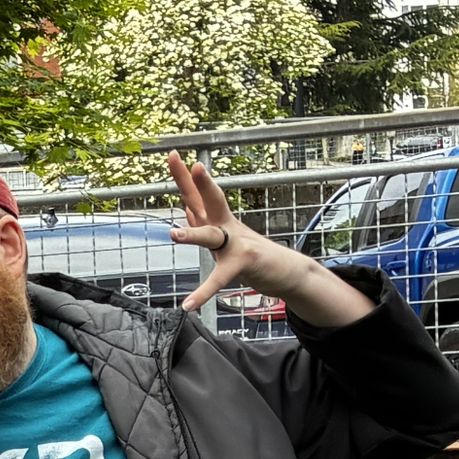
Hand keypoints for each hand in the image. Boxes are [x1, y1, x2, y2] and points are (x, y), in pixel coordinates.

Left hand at [167, 151, 371, 326]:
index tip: (172, 154)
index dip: (184, 175)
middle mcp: (226, 226)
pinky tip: (189, 304)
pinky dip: (204, 292)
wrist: (285, 271)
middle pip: (209, 200)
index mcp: (217, 219)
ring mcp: (236, 243)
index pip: (197, 194)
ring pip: (211, 236)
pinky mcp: (244, 263)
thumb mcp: (222, 234)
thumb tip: (185, 206)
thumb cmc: (248, 252)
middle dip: (198, 183)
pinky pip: (220, 279)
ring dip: (192, 234)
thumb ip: (203, 221)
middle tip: (191, 165)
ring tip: (173, 235)